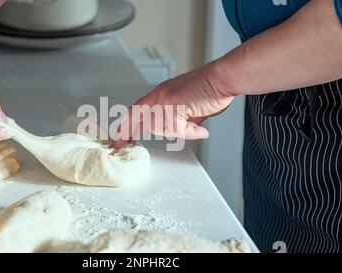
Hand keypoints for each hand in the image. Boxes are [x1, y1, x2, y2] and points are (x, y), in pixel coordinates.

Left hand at [114, 64, 233, 148]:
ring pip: (160, 127)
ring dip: (179, 130)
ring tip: (194, 122)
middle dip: (125, 132)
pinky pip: (177, 129)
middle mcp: (159, 95)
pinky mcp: (173, 106)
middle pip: (137, 118)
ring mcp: (165, 100)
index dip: (125, 123)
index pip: (136, 109)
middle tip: (119, 144)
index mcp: (161, 93)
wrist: (222, 78)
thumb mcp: (188, 107)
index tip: (119, 136)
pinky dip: (191, 131)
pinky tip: (200, 127)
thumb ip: (179, 118)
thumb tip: (179, 130)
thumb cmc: (211, 90)